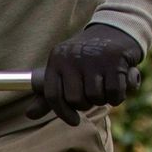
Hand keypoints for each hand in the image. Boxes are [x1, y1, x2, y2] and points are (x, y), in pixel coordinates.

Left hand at [28, 23, 142, 126]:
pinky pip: (114, 92)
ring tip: (107, 84)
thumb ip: (48, 95)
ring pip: (95, 97)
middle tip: (94, 93)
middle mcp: (72, 56)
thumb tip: (29, 114)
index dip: (63, 112)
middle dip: (87, 104)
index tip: (75, 121)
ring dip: (104, 98)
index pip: (53, 96)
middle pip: (75, 100)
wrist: (118, 30)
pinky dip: (119, 95)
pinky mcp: (115, 58)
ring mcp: (93, 56)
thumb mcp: (65, 73)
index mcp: (56, 59)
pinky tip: (122, 82)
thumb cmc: (86, 60)